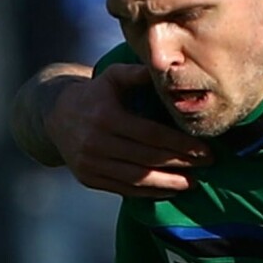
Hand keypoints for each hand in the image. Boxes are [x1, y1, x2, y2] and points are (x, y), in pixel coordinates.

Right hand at [46, 63, 211, 196]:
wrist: (56, 116)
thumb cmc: (95, 94)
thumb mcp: (113, 77)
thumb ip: (139, 75)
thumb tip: (171, 70)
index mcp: (106, 116)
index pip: (152, 135)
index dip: (181, 145)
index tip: (206, 150)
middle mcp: (96, 142)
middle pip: (148, 158)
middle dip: (181, 163)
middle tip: (207, 166)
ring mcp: (90, 163)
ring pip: (137, 178)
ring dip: (169, 183)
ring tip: (193, 183)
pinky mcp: (88, 178)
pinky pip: (124, 189)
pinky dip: (149, 192)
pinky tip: (170, 190)